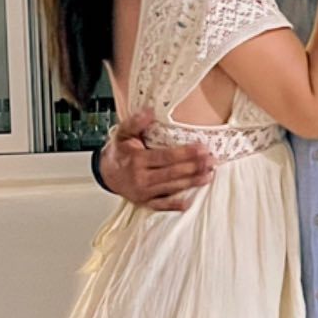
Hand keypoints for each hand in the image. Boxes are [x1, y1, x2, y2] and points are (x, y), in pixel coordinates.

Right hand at [98, 108, 212, 211]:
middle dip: (194, 167)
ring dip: (191, 183)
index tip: (201, 148)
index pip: (165, 157)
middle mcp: (140, 178)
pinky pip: (161, 205)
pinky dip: (174, 205)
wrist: (106, 173)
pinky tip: (188, 203)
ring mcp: (143, 192)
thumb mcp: (123, 133)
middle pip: (172, 173)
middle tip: (211, 161)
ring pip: (171, 188)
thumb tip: (149, 111)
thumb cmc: (119, 152)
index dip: (185, 153)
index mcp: (136, 160)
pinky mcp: (144, 202)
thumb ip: (135, 122)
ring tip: (208, 176)